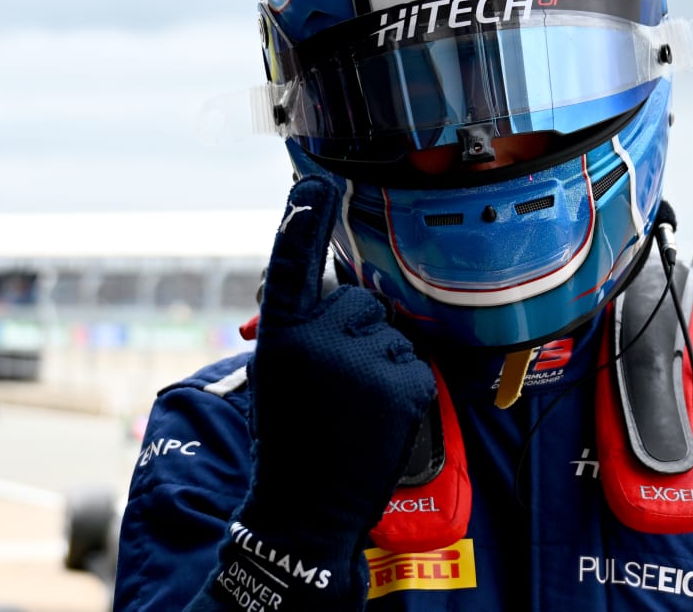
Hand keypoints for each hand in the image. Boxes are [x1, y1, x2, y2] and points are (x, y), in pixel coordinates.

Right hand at [196, 173, 434, 610]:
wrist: (302, 509)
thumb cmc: (290, 440)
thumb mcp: (279, 376)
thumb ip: (304, 332)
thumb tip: (345, 301)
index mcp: (279, 334)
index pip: (290, 265)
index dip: (301, 221)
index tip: (313, 183)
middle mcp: (315, 340)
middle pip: (359, 302)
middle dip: (355, 333)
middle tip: (335, 385)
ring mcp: (359, 363)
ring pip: (391, 335)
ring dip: (380, 363)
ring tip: (353, 409)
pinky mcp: (399, 386)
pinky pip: (413, 364)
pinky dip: (404, 388)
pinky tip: (377, 419)